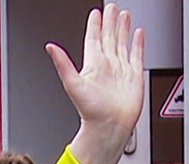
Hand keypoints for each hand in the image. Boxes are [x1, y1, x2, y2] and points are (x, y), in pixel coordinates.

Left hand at [48, 3, 145, 163]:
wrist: (110, 127)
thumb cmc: (91, 111)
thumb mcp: (73, 84)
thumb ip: (62, 64)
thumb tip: (50, 47)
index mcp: (93, 65)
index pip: (93, 39)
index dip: (95, 26)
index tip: (96, 13)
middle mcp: (107, 66)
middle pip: (109, 37)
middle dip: (110, 22)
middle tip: (112, 7)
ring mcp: (121, 70)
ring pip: (123, 43)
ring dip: (123, 29)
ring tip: (124, 14)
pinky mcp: (134, 76)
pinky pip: (137, 55)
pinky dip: (138, 43)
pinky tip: (138, 34)